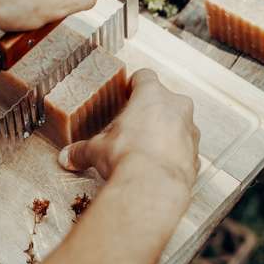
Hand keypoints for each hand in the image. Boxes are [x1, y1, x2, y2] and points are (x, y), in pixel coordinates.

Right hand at [58, 69, 199, 189]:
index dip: (134, 84)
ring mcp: (190, 131)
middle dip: (149, 110)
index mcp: (151, 95)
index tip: (127, 93)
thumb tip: (68, 157)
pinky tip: (156, 165)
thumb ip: (82, 150)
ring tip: (144, 148)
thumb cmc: (128, 157)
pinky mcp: (196, 155)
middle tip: (132, 124)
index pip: (144, 76)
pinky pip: (184, 149)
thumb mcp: (96, 150)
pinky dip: (173, 154)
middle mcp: (176, 107)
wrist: (153, 186)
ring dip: (165, 131)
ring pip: (178, 123)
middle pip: (164, 99)